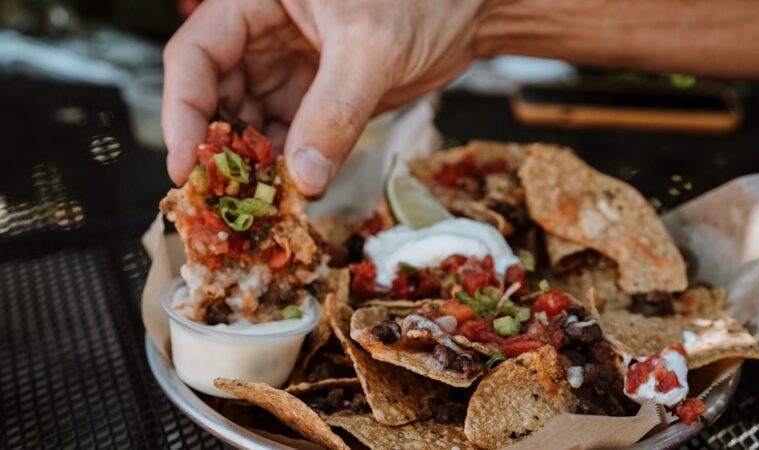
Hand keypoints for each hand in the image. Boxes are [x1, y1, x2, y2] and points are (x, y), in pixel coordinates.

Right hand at [163, 0, 485, 194]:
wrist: (468, 12)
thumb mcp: (370, 47)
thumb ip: (335, 111)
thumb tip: (303, 177)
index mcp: (255, 2)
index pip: (195, 56)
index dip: (183, 112)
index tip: (187, 165)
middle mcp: (262, 37)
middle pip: (216, 98)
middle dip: (219, 149)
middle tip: (225, 197)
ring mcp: (288, 71)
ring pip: (251, 126)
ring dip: (254, 166)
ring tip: (261, 202)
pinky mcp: (317, 99)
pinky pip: (289, 138)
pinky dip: (288, 167)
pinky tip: (293, 191)